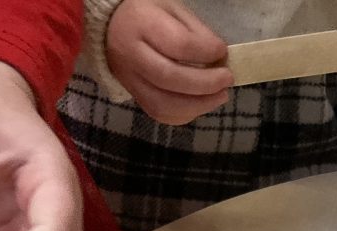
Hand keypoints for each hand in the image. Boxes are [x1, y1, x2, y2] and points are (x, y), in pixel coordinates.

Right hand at [108, 0, 232, 124]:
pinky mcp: (135, 96)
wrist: (109, 27)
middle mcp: (131, 54)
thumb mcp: (172, 8)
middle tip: (227, 79)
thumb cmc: (148, 14)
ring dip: (199, 105)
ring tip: (219, 96)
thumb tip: (219, 58)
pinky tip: (201, 103)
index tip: (222, 52)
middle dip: (206, 83)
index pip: (178, 44)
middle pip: (170, 78)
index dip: (206, 52)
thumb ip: (196, 32)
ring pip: (164, 104)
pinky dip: (186, 114)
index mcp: (141, 23)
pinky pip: (160, 114)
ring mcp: (130, 80)